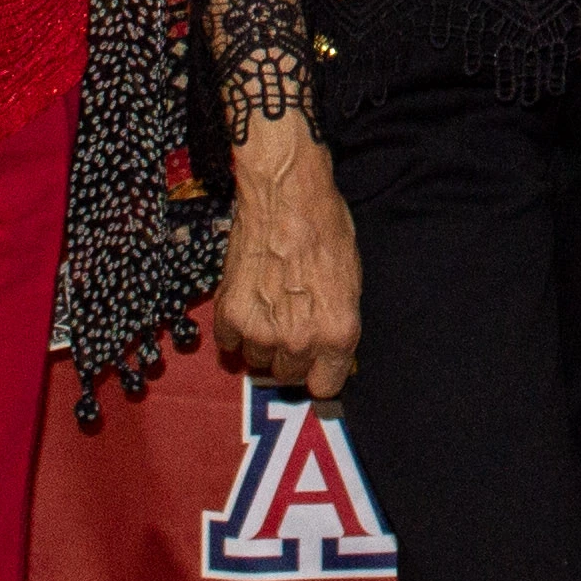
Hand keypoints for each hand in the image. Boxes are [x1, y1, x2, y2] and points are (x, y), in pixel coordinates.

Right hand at [217, 118, 361, 398]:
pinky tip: (247, 301)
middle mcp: (300, 340)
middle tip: (290, 323)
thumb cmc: (325, 228)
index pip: (325, 386)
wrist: (286, 195)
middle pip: (289, 375)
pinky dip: (235, 328)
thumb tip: (328, 347)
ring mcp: (262, 331)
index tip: (315, 363)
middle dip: (291, 355)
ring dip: (261, 342)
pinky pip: (228, 343)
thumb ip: (337, 321)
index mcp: (338, 333)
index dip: (320, 372)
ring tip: (268, 306)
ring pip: (257, 361)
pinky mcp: (230, 316)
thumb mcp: (351, 279)